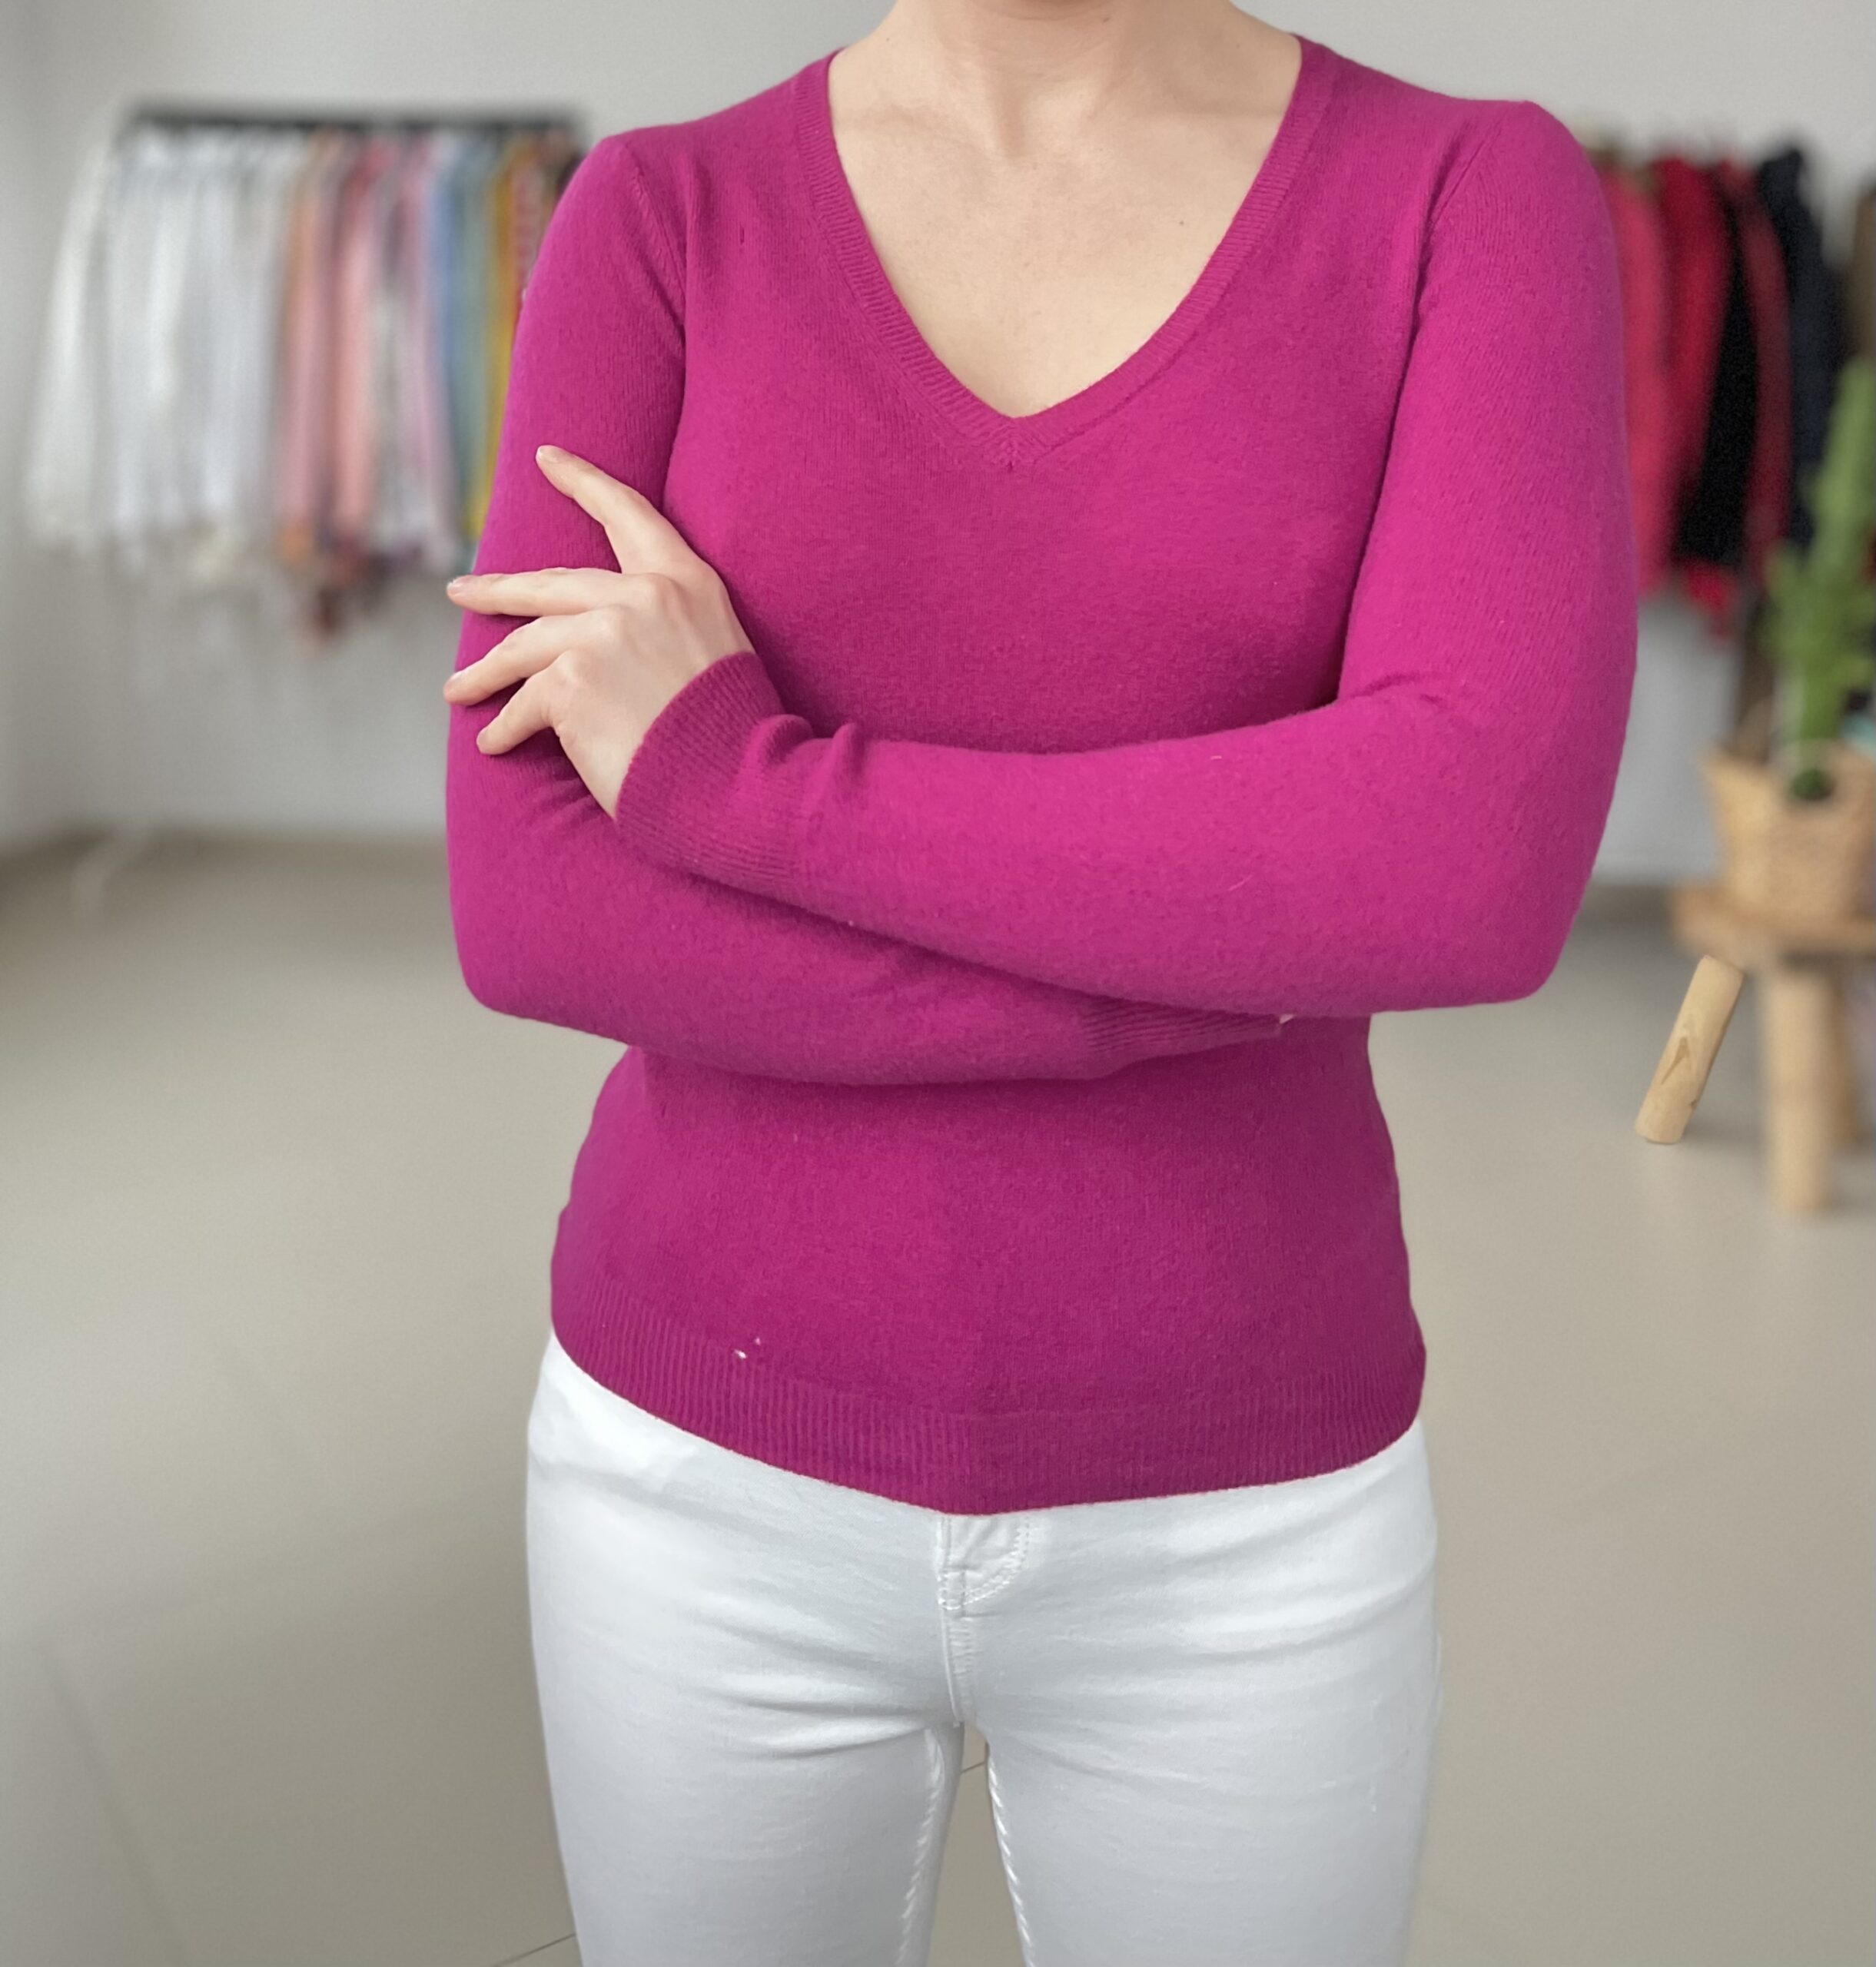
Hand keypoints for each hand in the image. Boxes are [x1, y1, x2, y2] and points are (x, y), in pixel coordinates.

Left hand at [442, 444, 752, 814]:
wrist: (738, 784)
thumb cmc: (732, 736)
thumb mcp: (716, 652)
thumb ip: (666, 627)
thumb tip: (600, 640)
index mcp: (687, 583)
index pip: (627, 514)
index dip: (583, 481)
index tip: (547, 458)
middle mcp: (642, 596)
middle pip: (549, 585)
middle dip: (497, 590)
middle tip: (462, 592)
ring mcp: (601, 634)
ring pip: (522, 647)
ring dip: (485, 673)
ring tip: (460, 689)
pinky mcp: (570, 681)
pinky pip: (524, 704)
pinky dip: (506, 729)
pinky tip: (494, 744)